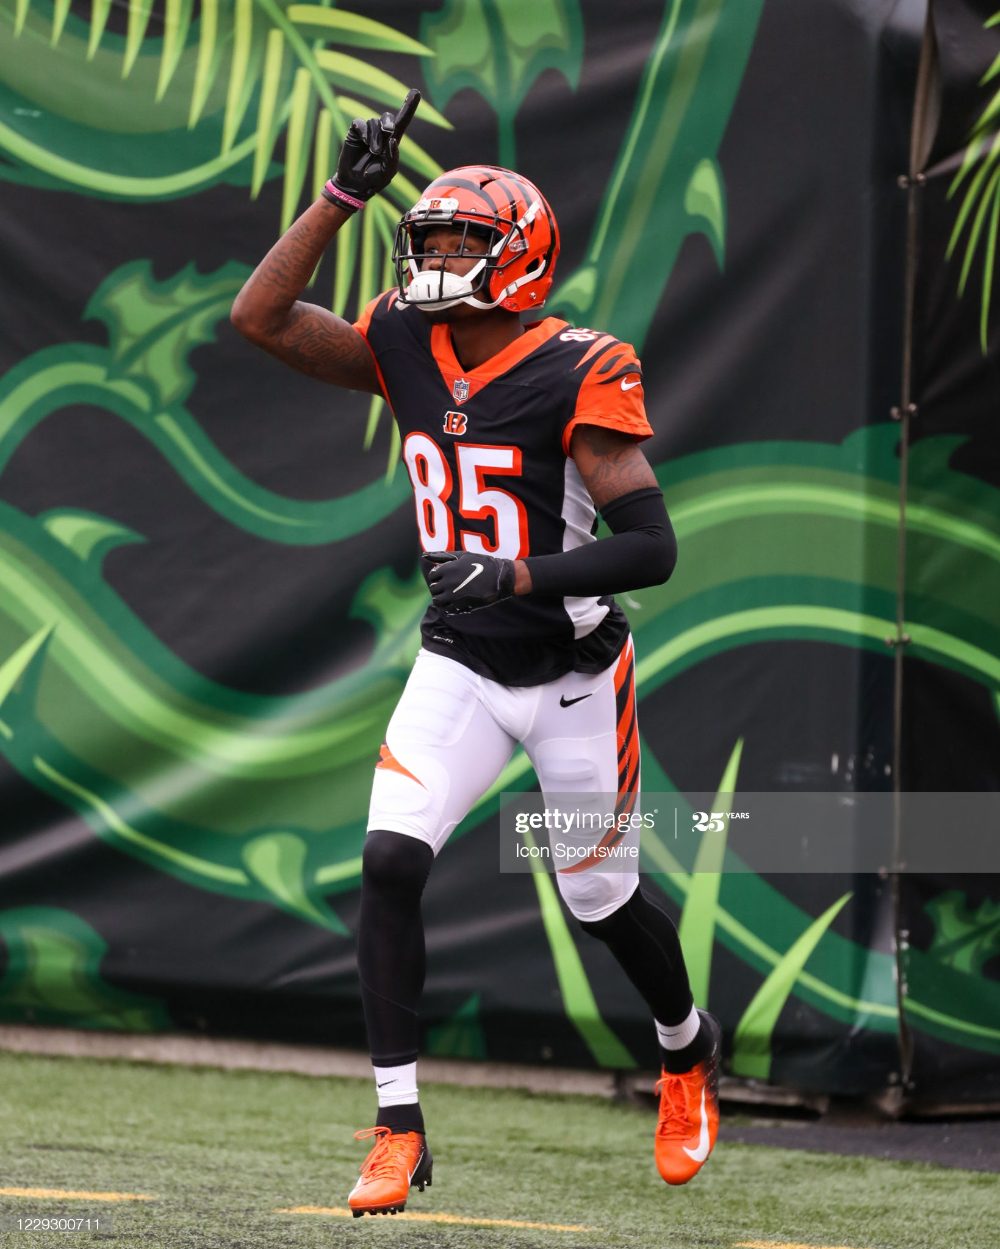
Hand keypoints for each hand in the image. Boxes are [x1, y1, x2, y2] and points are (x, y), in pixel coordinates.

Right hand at [323, 89, 419, 210]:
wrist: (355, 185)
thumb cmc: (373, 180)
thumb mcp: (387, 173)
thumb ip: (392, 159)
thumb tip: (393, 140)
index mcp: (392, 142)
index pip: (402, 122)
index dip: (408, 107)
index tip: (416, 92)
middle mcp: (381, 134)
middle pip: (388, 117)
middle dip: (388, 123)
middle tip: (389, 133)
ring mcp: (367, 132)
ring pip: (374, 122)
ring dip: (375, 136)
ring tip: (373, 151)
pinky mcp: (355, 133)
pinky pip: (360, 123)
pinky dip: (364, 131)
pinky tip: (364, 142)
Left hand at [421, 550, 515, 612]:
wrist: (499, 577)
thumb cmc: (481, 563)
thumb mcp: (462, 555)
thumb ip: (441, 555)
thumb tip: (424, 555)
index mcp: (448, 569)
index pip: (432, 575)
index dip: (438, 576)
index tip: (446, 576)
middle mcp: (448, 582)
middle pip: (433, 588)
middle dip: (439, 587)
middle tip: (449, 585)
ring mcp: (454, 595)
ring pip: (437, 600)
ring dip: (441, 597)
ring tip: (450, 594)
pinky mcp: (461, 605)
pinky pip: (446, 609)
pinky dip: (447, 606)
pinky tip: (455, 601)